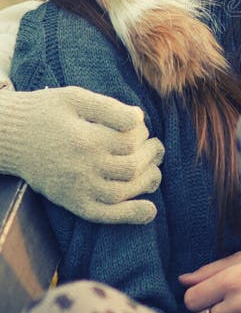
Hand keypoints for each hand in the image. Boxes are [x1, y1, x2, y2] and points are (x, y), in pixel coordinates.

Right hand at [4, 86, 163, 223]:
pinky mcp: (72, 202)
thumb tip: (139, 118)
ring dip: (148, 181)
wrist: (11, 137)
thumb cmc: (45, 112)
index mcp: (85, 138)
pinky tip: (150, 210)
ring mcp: (77, 188)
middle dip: (151, 155)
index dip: (143, 131)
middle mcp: (82, 167)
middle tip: (155, 146)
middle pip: (132, 166)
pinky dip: (129, 215)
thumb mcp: (76, 97)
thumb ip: (109, 107)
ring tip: (155, 169)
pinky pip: (104, 215)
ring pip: (124, 192)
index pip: (131, 139)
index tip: (139, 126)